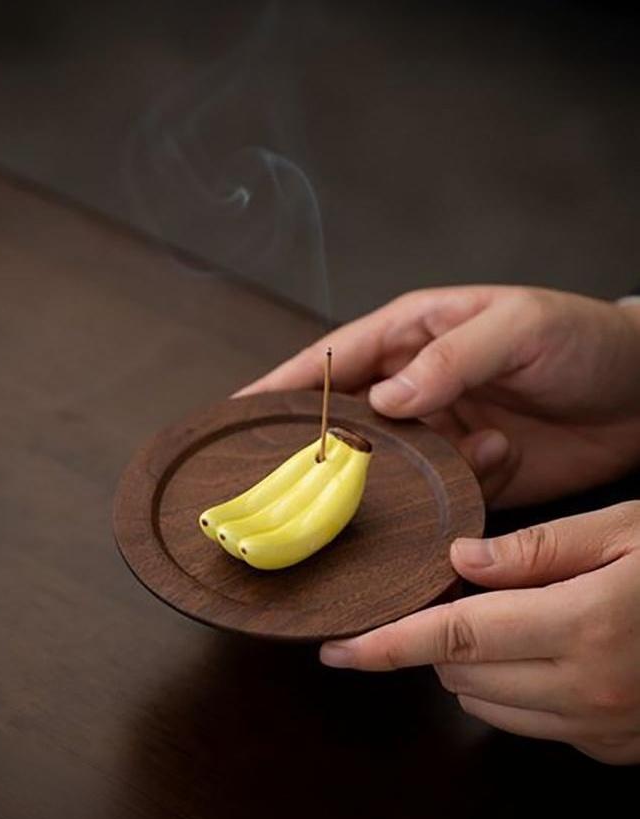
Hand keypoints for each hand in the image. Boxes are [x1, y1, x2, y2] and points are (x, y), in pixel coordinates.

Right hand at [236, 286, 639, 507]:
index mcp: (416, 333)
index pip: (335, 357)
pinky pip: (438, 492)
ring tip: (426, 469)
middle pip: (349, 418)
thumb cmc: (581, 338)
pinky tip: (492, 464)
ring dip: (399, 475)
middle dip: (325, 445)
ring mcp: (443, 432)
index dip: (285, 384)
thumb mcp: (517, 326)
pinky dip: (453, 490)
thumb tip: (386, 398)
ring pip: (390, 464)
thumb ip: (452, 355)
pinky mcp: (472, 474)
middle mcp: (419, 384)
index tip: (238, 412)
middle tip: (293, 478)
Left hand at [320, 502, 639, 763]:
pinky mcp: (617, 747)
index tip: (333, 650)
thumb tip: (459, 563)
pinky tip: (551, 648)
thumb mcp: (625, 529)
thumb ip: (538, 549)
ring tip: (513, 614)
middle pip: (463, 675)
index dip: (384, 646)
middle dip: (442, 637)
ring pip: (491, 706)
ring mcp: (604, 728)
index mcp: (582, 627)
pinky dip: (519, 690)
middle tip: (468, 590)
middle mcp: (587, 690)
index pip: (453, 641)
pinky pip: (535, 724)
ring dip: (476, 665)